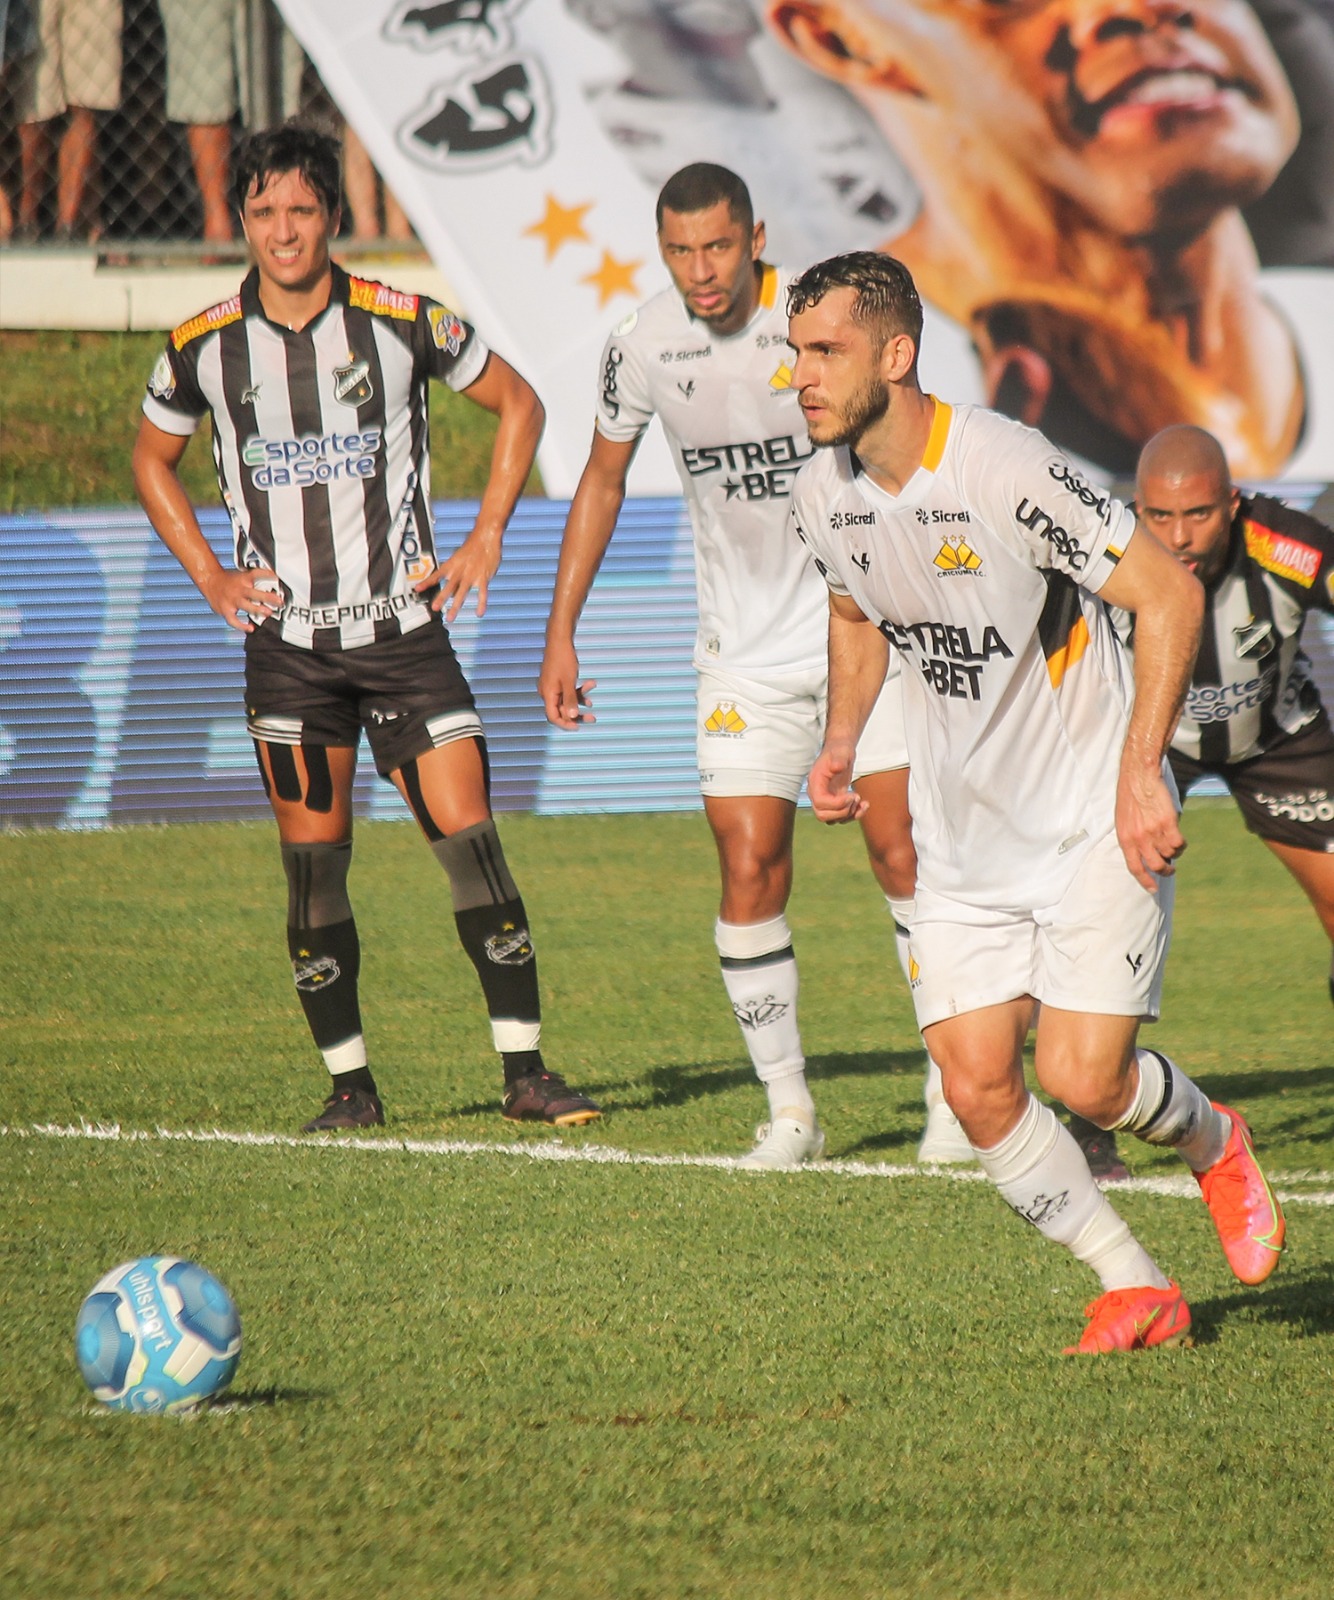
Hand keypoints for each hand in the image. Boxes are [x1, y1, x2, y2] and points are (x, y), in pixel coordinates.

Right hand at [201, 567, 280, 632]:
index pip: (255, 574)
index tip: (275, 576)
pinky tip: (250, 628)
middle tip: (279, 601)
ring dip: (257, 610)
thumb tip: (274, 582)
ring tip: (267, 613)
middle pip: (254, 593)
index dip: (266, 574)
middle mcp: (238, 589)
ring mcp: (232, 600)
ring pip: (245, 606)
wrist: (209, 580)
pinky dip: (241, 626)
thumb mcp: (243, 575)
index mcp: (243, 579)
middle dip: (267, 598)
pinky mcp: (225, 610)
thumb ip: (256, 581)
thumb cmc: (228, 580)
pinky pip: (233, 620)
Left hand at [420, 526, 502, 621]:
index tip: (417, 589)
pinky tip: (479, 613)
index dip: (426, 582)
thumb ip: (456, 572)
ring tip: (450, 617)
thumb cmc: (474, 545)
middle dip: (441, 598)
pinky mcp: (484, 577)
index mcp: (452, 564)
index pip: (436, 574)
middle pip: (448, 587)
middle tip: (434, 608)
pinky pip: (482, 593)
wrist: (486, 535)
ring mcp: (472, 575)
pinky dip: (481, 604)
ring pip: (462, 593)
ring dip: (456, 606)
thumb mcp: (460, 557)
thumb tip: (452, 586)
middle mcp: (460, 571)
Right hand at [539, 636, 595, 728]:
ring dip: (580, 701)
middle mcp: (546, 692)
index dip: (566, 724)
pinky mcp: (556, 681)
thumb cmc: (563, 659)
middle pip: (561, 711)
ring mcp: (551, 686)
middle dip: (577, 714)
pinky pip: (567, 691)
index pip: (553, 717)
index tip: (578, 726)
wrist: (559, 639)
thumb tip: (572, 717)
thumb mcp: (569, 681)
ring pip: (566, 701)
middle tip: (592, 718)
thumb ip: (570, 700)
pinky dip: (578, 691)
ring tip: (592, 701)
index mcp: (547, 694)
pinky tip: (590, 685)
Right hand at [808, 740, 865, 823]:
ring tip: (862, 802)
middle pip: (822, 815)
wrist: (840, 750)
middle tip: (855, 798)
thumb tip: (837, 767)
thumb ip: (839, 759)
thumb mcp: (841, 751)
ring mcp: (825, 799)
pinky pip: (840, 817)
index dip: (837, 804)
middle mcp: (817, 793)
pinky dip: (853, 815)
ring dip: (849, 815)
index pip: (820, 802)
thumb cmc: (840, 749)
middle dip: (842, 811)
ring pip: (831, 819)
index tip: (852, 795)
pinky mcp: (834, 802)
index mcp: (815, 782)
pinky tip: (864, 804)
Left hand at [1115, 758, 1185, 890]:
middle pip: (1155, 866)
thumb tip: (1143, 855)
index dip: (1145, 881)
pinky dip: (1182, 845)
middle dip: (1165, 871)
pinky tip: (1180, 840)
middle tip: (1170, 870)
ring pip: (1170, 854)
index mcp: (1125, 840)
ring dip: (1174, 853)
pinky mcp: (1168, 823)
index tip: (1153, 890)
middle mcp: (1139, 839)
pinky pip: (1179, 843)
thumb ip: (1131, 840)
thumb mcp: (1123, 822)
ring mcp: (1154, 832)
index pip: (1134, 868)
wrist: (1138, 777)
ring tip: (1172, 844)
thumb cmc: (1130, 798)